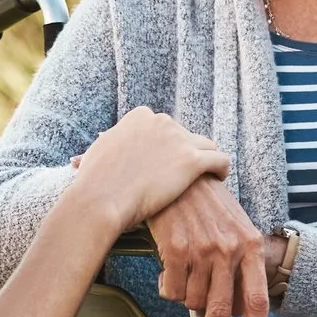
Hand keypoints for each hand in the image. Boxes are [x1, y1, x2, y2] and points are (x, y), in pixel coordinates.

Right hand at [70, 107, 229, 234]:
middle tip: (184, 175)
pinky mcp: (191, 161)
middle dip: (185, 153)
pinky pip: (220, 159)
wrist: (100, 199)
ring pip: (207, 145)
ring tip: (208, 176)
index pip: (165, 127)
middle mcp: (161, 122)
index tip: (168, 161)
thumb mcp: (99, 151)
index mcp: (141, 116)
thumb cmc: (94, 183)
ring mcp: (178, 140)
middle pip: (186, 135)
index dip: (168, 145)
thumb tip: (98, 146)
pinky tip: (220, 179)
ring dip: (207, 159)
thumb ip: (110, 143)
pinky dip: (222, 168)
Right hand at [148, 176, 275, 316]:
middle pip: (220, 312)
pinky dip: (167, 287)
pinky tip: (168, 268)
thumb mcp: (235, 228)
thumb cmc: (207, 202)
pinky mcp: (176, 249)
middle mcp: (229, 250)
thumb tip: (233, 310)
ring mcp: (203, 249)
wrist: (180, 173)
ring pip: (191, 301)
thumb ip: (239, 266)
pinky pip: (170, 289)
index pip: (257, 301)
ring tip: (183, 275)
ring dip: (184, 298)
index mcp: (250, 246)